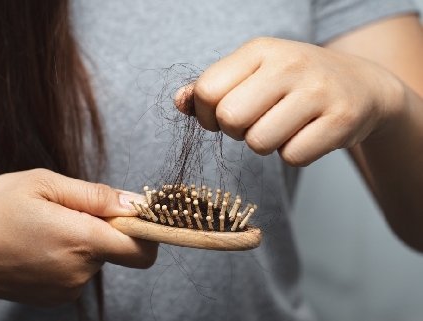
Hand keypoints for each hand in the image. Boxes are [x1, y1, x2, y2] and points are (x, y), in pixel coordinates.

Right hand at [0, 169, 157, 305]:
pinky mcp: (54, 298)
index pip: (142, 248)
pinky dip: (69, 256)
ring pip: (96, 258)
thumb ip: (95, 195)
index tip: (133, 213)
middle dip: (104, 227)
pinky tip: (39, 245)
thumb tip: (135, 203)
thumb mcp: (43, 184)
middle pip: (118, 248)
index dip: (146, 230)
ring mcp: (66, 289)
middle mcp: (79, 272)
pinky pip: (78, 271)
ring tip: (45, 227)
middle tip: (67, 210)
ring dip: (82, 240)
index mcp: (81, 240)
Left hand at [176, 37, 404, 165]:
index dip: (207, 115)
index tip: (223, 117)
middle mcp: (289, 64)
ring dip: (265, 144)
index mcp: (259, 50)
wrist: (362, 86)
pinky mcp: (341, 119)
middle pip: (230, 119)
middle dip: (236, 131)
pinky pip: (293, 157)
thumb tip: (179, 102)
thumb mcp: (253, 73)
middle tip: (256, 123)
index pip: (207, 90)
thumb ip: (212, 87)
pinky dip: (295, 154)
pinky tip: (307, 134)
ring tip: (284, 126)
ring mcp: (318, 91)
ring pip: (259, 143)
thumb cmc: (295, 82)